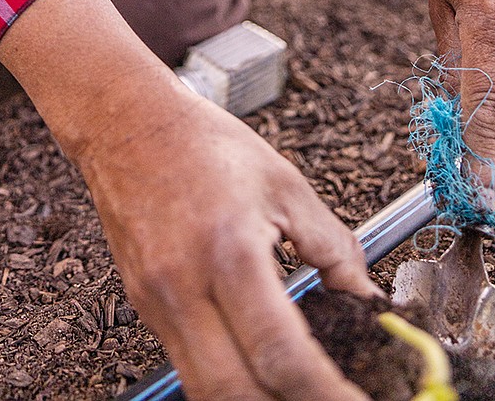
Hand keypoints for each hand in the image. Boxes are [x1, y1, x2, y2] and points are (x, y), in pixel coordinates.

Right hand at [0, 0, 375, 400]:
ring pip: (207, 394)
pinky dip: (230, 383)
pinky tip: (261, 377)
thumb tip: (369, 302)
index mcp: (228, 250)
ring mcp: (156, 305)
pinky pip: (189, 368)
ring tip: (300, 394)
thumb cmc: (203, 143)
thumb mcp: (285, 183)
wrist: (125, 122)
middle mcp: (184, 287)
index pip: (280, 355)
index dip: (327, 393)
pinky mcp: (144, 310)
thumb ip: (334, 248)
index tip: (360, 399)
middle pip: (236, 396)